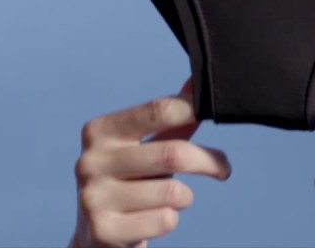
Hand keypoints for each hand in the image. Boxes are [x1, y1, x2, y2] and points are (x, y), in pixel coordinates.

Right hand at [72, 82, 230, 247]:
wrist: (97, 234)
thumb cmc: (129, 181)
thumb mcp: (144, 146)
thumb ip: (170, 117)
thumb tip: (198, 81)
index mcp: (99, 131)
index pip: (157, 111)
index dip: (193, 110)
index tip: (213, 114)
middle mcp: (91, 161)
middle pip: (172, 154)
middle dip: (208, 161)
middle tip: (224, 168)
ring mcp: (93, 198)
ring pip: (172, 193)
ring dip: (185, 197)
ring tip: (174, 199)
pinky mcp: (103, 230)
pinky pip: (164, 220)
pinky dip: (171, 219)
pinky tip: (154, 218)